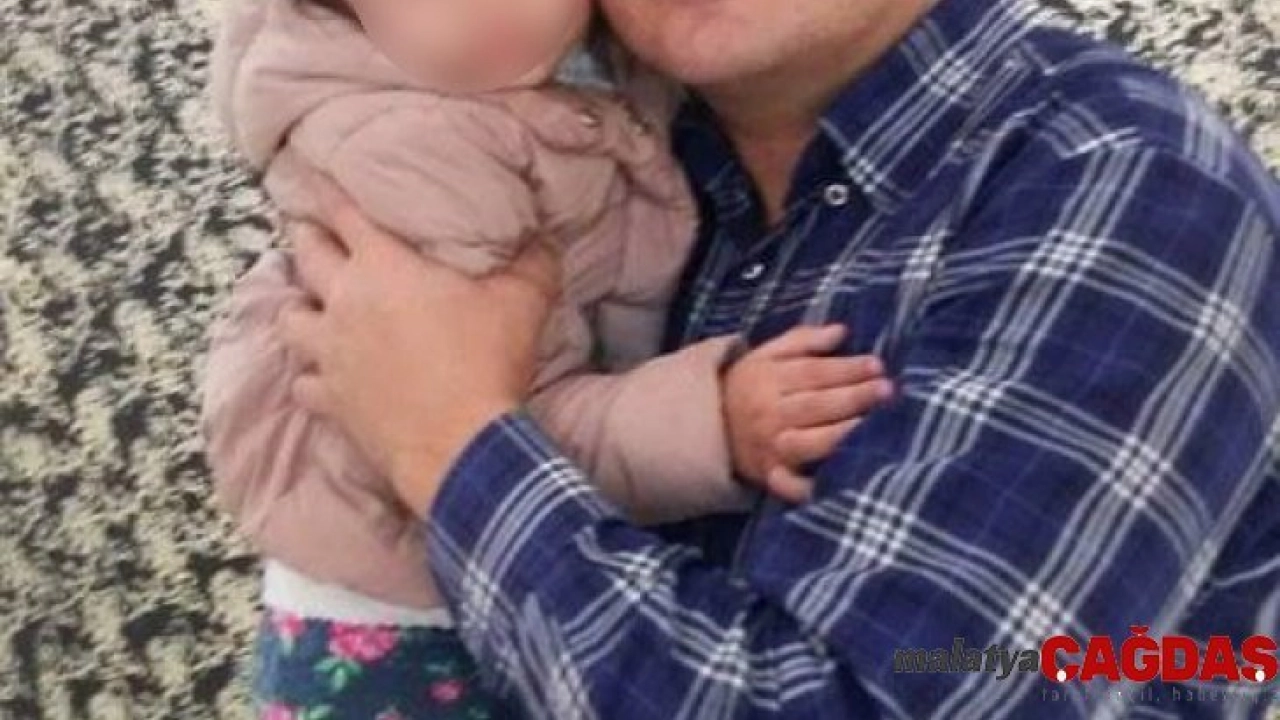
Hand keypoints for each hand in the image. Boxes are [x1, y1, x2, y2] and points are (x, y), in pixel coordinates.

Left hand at [276, 195, 560, 516]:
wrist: (460, 444)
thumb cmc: (486, 362)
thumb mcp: (524, 302)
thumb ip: (533, 262)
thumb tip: (544, 238)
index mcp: (383, 266)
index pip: (344, 214)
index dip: (328, 191)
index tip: (315, 176)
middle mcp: (344, 302)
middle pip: (306, 255)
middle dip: (306, 237)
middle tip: (308, 230)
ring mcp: (329, 353)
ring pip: (289, 319)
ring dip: (297, 307)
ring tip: (307, 305)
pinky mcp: (330, 400)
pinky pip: (303, 382)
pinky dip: (309, 375)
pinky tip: (320, 376)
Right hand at [722, 325, 892, 503]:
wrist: (711, 428)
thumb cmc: (750, 387)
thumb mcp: (767, 355)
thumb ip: (803, 340)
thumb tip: (841, 331)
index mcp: (768, 380)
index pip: (813, 372)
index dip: (846, 368)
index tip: (878, 365)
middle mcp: (769, 414)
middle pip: (816, 405)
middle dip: (854, 397)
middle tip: (887, 390)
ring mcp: (772, 448)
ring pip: (812, 442)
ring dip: (844, 434)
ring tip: (875, 424)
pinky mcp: (773, 476)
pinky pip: (793, 485)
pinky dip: (812, 487)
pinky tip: (841, 479)